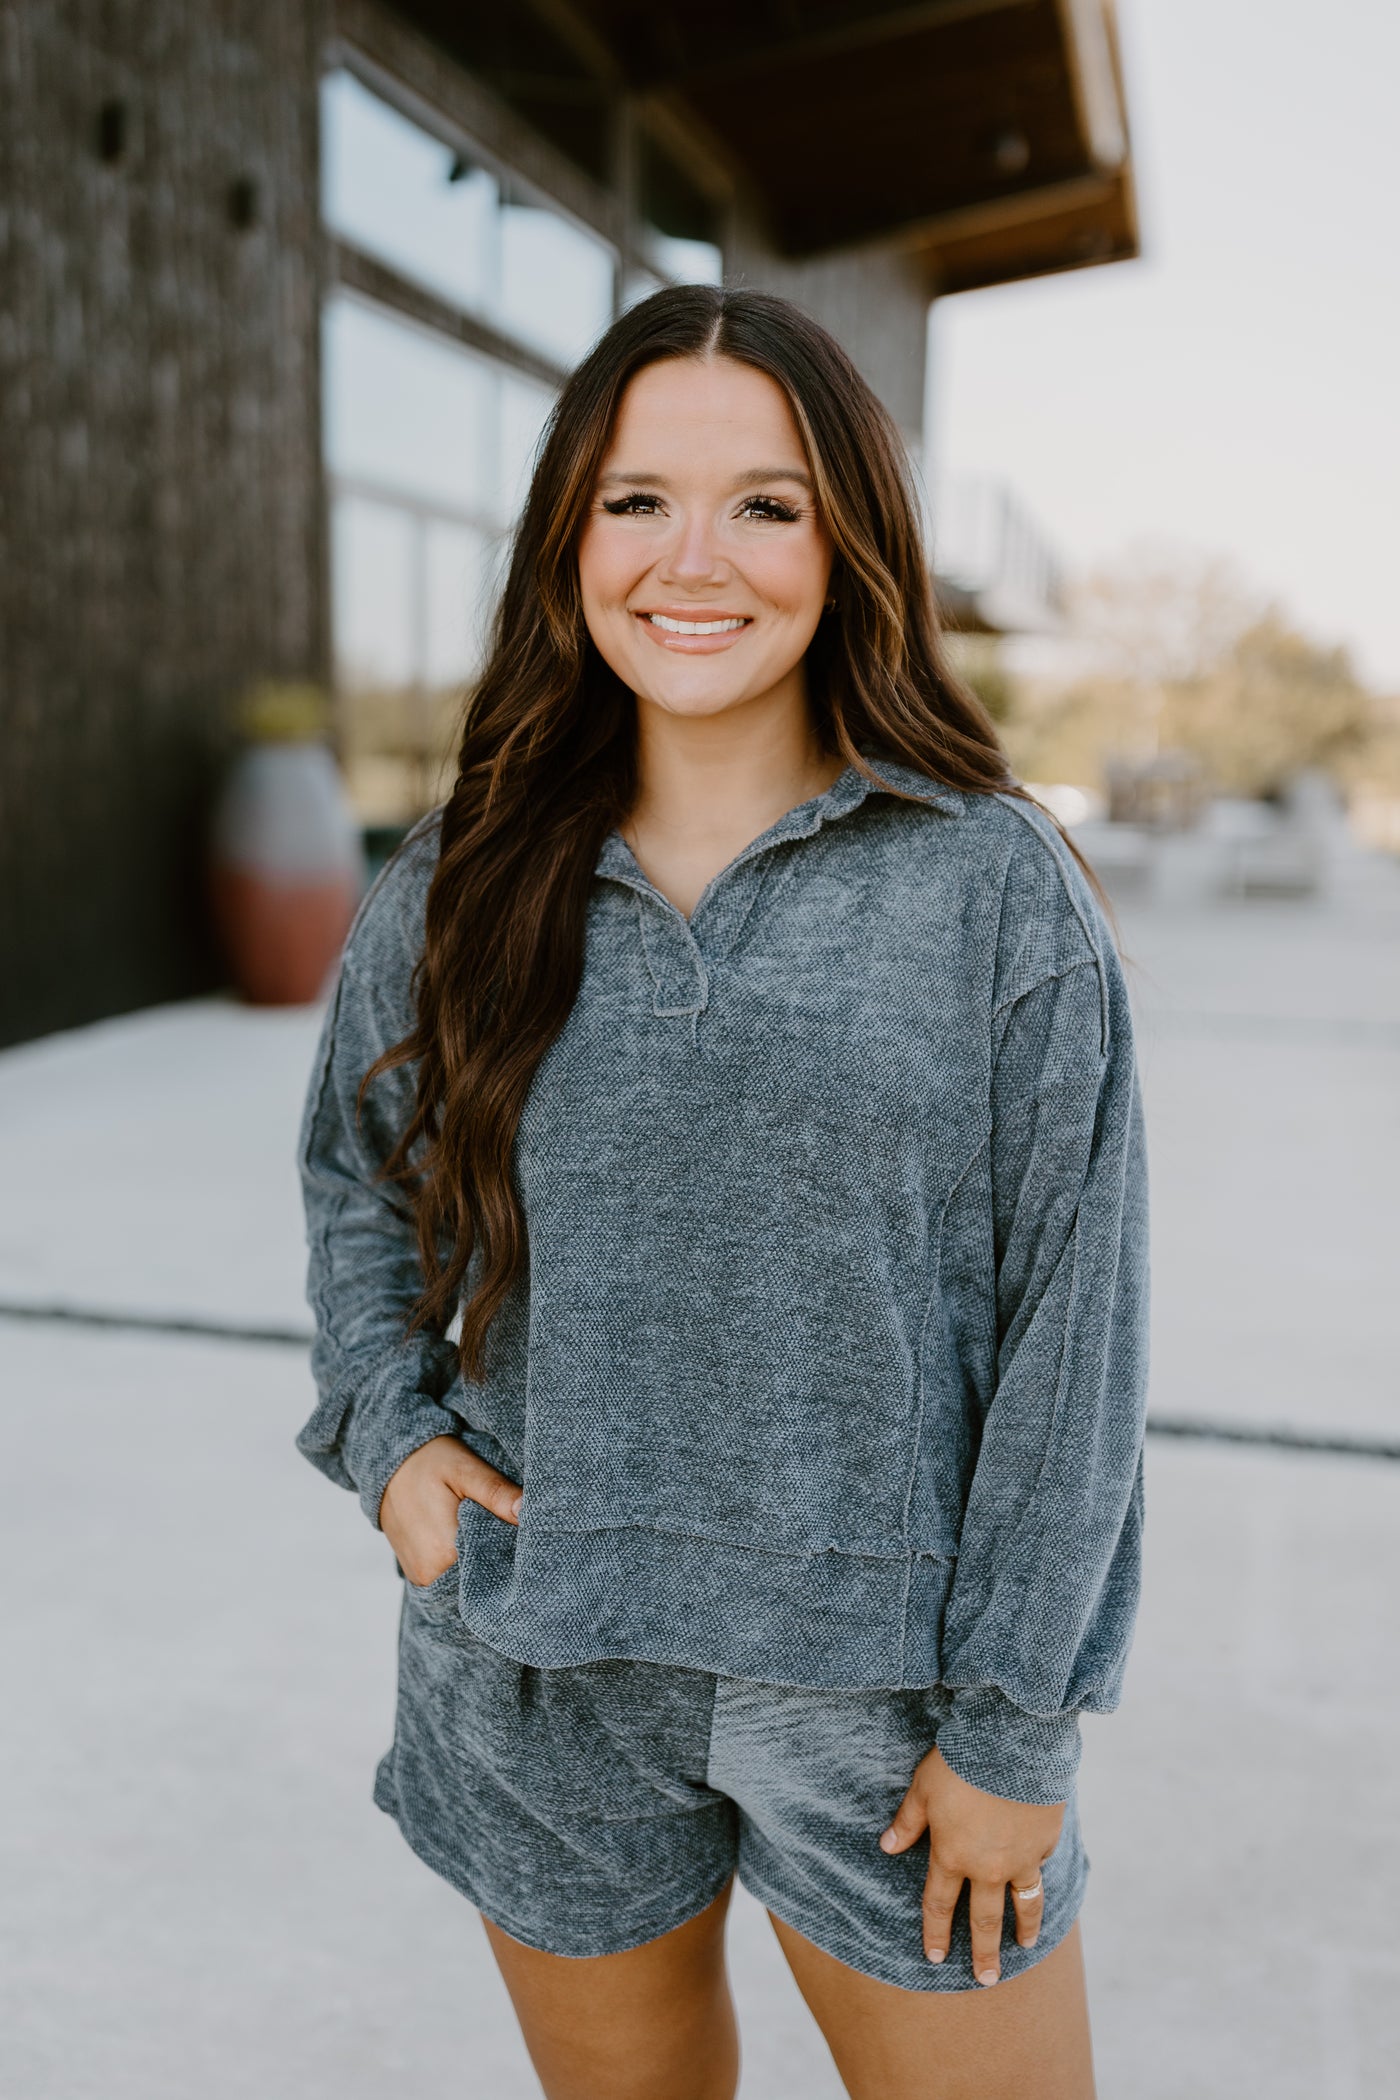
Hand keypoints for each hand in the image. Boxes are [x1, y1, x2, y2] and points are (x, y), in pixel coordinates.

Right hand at [379, 1434, 521, 1588]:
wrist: (387, 1464)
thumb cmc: (427, 1461)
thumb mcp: (464, 1469)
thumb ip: (496, 1492)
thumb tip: (527, 1512)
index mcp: (444, 1552)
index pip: (494, 1565)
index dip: (512, 1550)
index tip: (522, 1531)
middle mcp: (429, 1573)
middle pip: (479, 1575)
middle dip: (496, 1555)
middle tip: (503, 1526)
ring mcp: (420, 1577)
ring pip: (464, 1578)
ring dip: (478, 1559)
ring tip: (484, 1529)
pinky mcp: (416, 1573)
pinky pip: (448, 1576)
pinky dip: (461, 1562)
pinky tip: (466, 1538)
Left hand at [879, 1743, 1063, 1986]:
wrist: (1012, 1745)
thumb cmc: (959, 1762)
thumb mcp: (923, 1789)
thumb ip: (907, 1823)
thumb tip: (886, 1848)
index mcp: (951, 1857)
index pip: (939, 1906)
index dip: (935, 1933)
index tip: (934, 1957)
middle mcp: (987, 1868)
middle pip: (984, 1921)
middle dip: (983, 1953)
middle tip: (986, 1979)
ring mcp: (1020, 1859)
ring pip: (1023, 1904)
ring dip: (1024, 1928)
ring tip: (1025, 1946)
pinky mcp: (1045, 1843)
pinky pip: (1039, 1866)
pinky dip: (1036, 1875)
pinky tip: (1036, 1880)